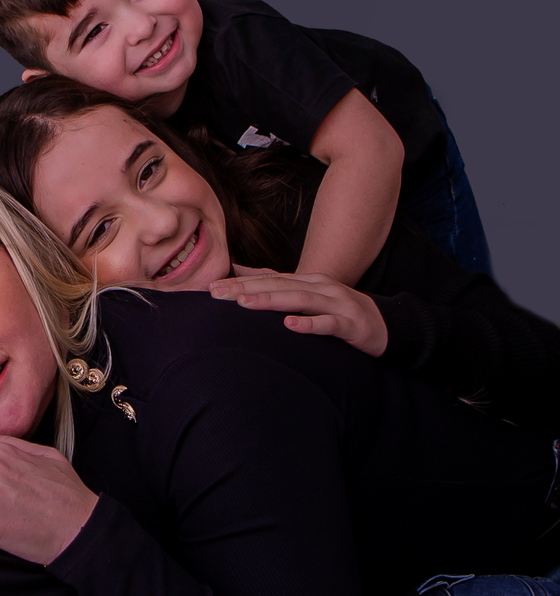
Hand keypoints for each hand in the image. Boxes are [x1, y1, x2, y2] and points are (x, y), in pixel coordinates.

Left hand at [209, 269, 388, 356]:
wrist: (385, 325)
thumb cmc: (339, 311)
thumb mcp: (308, 294)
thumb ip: (275, 282)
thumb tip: (239, 270)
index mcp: (308, 281)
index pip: (268, 280)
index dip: (239, 284)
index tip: (210, 289)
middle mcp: (320, 287)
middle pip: (279, 286)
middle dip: (245, 289)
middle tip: (216, 294)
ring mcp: (336, 304)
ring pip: (300, 300)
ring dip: (271, 301)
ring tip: (243, 304)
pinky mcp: (351, 325)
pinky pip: (329, 324)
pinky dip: (309, 324)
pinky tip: (290, 325)